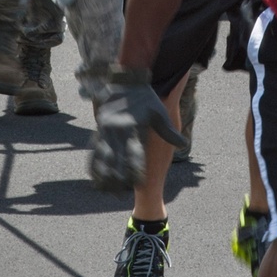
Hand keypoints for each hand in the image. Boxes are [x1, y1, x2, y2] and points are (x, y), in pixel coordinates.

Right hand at [89, 66, 186, 193]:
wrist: (125, 81)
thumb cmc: (145, 98)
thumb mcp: (159, 113)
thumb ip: (168, 131)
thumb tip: (183, 144)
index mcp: (132, 129)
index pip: (134, 154)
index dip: (135, 170)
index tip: (139, 184)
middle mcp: (117, 131)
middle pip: (115, 160)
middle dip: (116, 178)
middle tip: (119, 195)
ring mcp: (106, 131)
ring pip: (101, 157)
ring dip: (102, 174)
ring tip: (104, 191)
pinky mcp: (100, 131)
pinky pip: (94, 150)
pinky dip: (94, 164)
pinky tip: (95, 177)